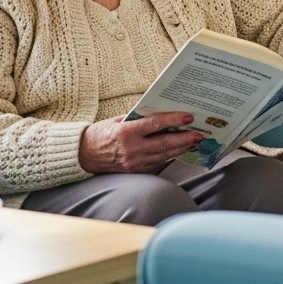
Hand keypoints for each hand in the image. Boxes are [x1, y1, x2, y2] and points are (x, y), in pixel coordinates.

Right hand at [79, 111, 203, 174]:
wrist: (83, 155)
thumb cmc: (101, 133)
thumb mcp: (119, 120)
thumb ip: (140, 118)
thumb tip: (163, 112)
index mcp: (126, 132)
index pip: (156, 124)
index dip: (175, 120)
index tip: (189, 117)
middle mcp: (132, 149)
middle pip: (165, 144)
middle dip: (185, 139)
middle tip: (199, 134)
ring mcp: (134, 163)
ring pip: (164, 156)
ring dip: (181, 149)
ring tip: (194, 141)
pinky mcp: (135, 171)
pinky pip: (157, 164)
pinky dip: (170, 156)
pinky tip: (179, 150)